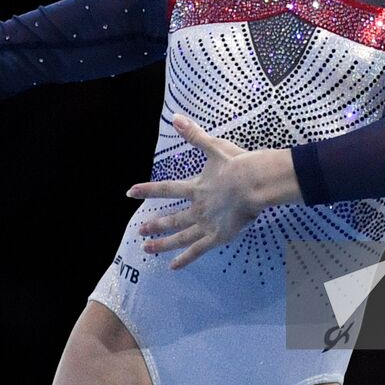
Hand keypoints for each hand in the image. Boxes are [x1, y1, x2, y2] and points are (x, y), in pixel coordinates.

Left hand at [126, 114, 261, 269]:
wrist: (254, 182)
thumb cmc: (238, 163)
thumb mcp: (214, 146)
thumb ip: (194, 135)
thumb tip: (175, 117)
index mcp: (196, 187)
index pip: (166, 189)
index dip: (147, 190)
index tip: (130, 192)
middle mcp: (197, 207)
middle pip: (171, 218)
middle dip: (154, 224)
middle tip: (139, 231)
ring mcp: (206, 224)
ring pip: (180, 237)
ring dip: (162, 243)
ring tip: (146, 249)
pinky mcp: (218, 236)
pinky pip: (198, 250)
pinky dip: (184, 258)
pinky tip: (173, 267)